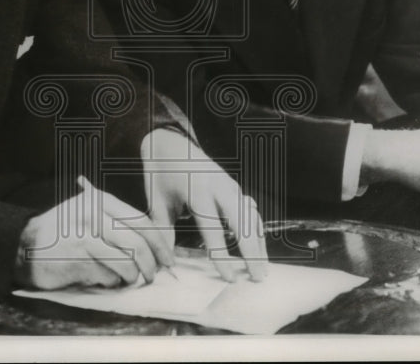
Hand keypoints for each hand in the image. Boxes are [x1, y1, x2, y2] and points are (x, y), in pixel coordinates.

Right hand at [14, 185, 174, 289]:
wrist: (26, 245)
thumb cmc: (64, 231)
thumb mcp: (90, 213)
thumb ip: (118, 222)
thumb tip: (155, 244)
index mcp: (101, 201)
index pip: (141, 222)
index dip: (160, 243)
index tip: (168, 258)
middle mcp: (94, 216)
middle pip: (137, 244)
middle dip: (150, 264)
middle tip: (153, 275)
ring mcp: (85, 238)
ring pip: (125, 263)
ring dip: (131, 276)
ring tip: (127, 279)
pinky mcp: (77, 260)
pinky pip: (107, 276)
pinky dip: (111, 282)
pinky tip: (103, 278)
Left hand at [140, 128, 267, 281]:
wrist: (169, 142)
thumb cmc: (160, 174)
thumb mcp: (156, 203)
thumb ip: (163, 232)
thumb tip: (164, 263)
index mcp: (197, 190)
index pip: (212, 227)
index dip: (221, 254)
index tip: (229, 277)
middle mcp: (218, 186)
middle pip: (241, 221)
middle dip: (251, 251)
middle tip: (257, 277)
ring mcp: (229, 184)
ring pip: (250, 215)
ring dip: (258, 242)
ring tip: (262, 268)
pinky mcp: (233, 186)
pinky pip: (250, 208)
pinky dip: (257, 227)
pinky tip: (260, 245)